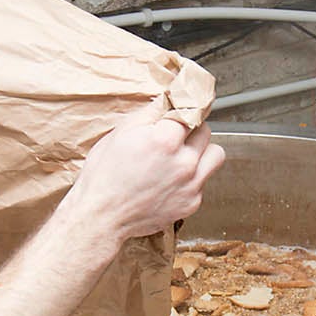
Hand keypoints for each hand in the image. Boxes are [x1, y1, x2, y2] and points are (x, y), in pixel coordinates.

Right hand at [73, 110, 224, 242]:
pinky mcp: (192, 203)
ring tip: (182, 156)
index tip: (179, 112)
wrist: (101, 216)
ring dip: (202, 152)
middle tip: (174, 137)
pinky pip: (204, 181)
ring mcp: (191, 184)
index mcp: (165, 140)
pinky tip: (172, 179)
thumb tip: (169, 99)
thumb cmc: (104, 176)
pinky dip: (192, 178)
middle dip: (191, 131)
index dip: (181, 111)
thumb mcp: (121, 132)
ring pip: (215, 155)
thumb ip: (151, 112)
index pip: (190, 111)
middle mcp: (184, 162)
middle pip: (205, 131)